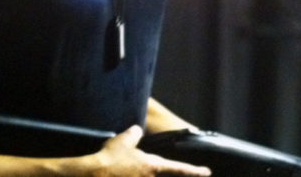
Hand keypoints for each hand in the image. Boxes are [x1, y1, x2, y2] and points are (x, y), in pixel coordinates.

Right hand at [93, 125, 210, 175]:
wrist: (94, 173)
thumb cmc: (110, 158)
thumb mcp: (123, 139)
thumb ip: (134, 133)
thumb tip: (137, 129)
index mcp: (152, 166)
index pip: (178, 168)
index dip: (194, 171)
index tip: (206, 172)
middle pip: (157, 175)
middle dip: (150, 170)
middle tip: (133, 162)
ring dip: (137, 172)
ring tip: (122, 166)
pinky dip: (129, 175)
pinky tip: (120, 172)